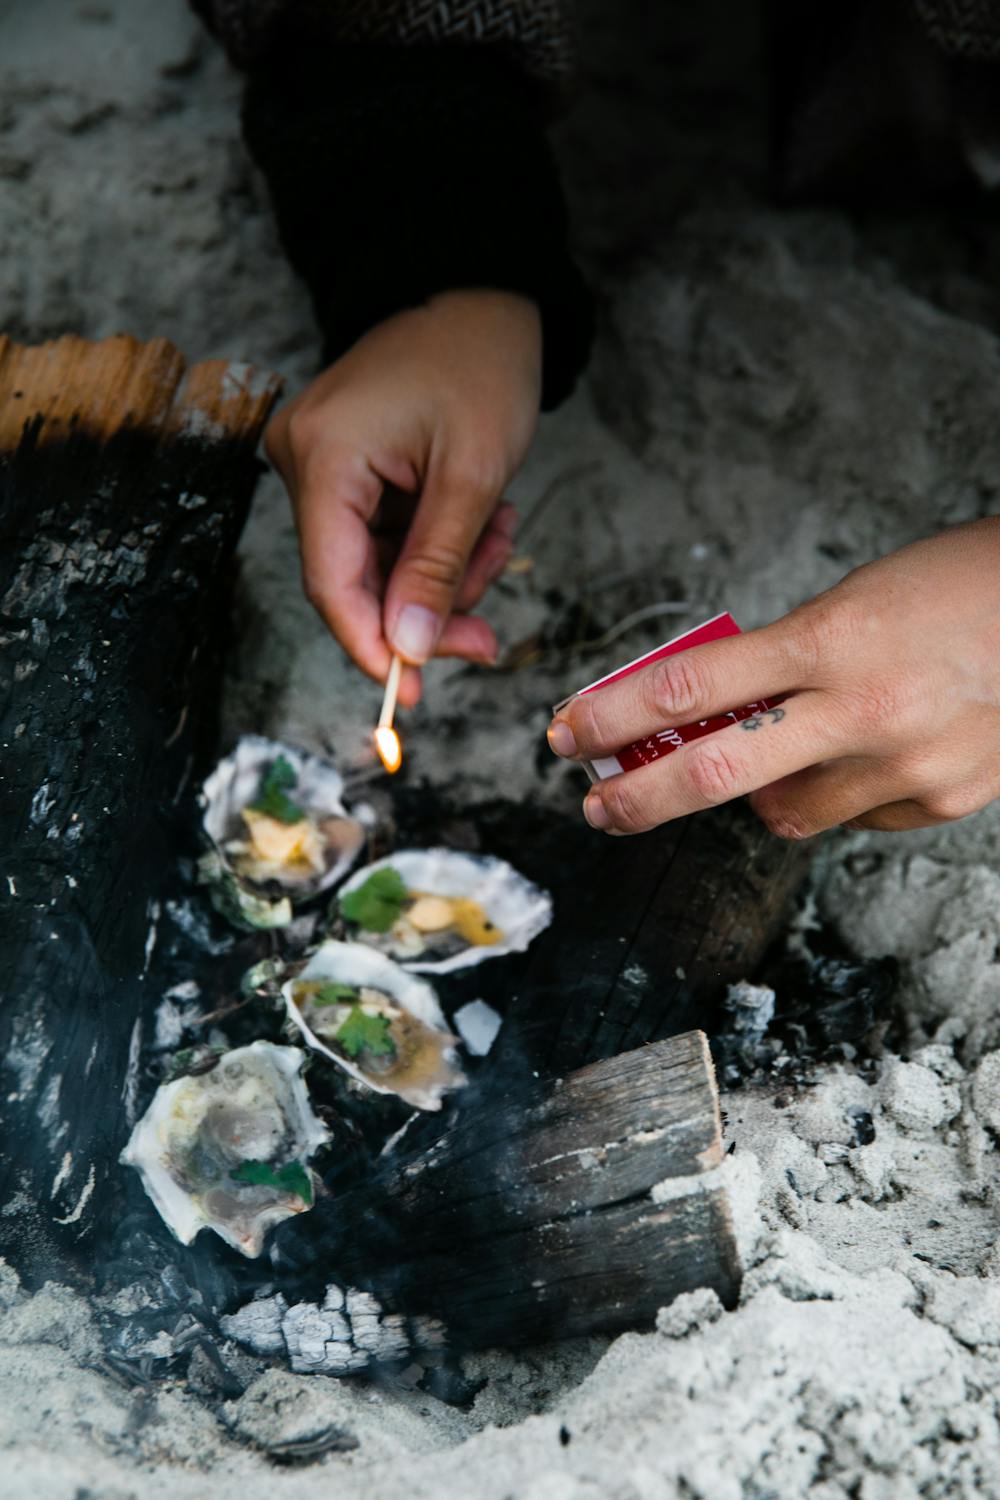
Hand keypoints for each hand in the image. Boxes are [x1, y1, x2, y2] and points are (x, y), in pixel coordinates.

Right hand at [266, 289, 541, 704]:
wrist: (478, 297)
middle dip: (425, 609)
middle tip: (486, 633)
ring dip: (442, 572)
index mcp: (324, 455)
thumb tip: (409, 653)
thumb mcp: (473, 478)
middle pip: (352, 581)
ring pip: (374, 566)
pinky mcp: (339, 465)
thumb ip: (438, 569)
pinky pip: (381, 536)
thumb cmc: (480, 365)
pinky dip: (432, 545)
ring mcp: (317, 462)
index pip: (331, 582)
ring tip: (498, 534)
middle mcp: (302, 459)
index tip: (411, 696)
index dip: (371, 647)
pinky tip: (478, 520)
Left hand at [547, 518, 999, 836]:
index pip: (691, 687)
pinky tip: (869, 754)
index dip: (614, 715)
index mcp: (831, 640)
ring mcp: (907, 766)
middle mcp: (865, 709)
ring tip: (786, 751)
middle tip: (598, 804)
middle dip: (640, 797)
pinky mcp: (943, 802)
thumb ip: (780, 660)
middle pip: (716, 774)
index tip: (569, 730)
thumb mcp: (850, 602)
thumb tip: (711, 715)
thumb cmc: (956, 588)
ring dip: (760, 793)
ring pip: (785, 814)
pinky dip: (839, 796)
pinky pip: (855, 819)